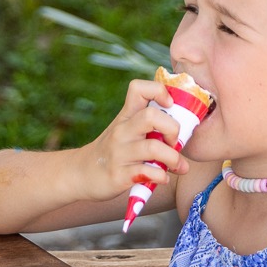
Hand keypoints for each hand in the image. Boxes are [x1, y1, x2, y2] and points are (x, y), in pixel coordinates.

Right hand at [76, 78, 189, 202]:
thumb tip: (185, 149)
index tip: (170, 106)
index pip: (139, 88)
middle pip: (152, 116)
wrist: (81, 174)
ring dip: (173, 158)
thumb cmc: (113, 152)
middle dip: (173, 129)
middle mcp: (122, 131)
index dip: (159, 91)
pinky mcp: (118, 174)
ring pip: (153, 148)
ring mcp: (119, 152)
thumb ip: (151, 131)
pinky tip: (162, 178)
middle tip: (174, 142)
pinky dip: (162, 177)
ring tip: (175, 166)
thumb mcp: (125, 132)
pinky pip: (147, 173)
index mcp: (126, 116)